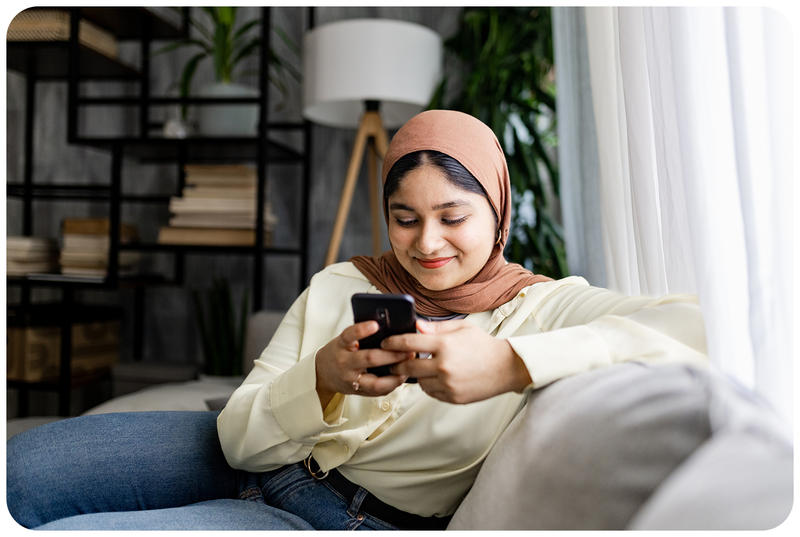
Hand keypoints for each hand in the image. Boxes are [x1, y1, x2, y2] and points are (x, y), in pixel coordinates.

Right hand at [315, 321, 413, 407]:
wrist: (323, 373)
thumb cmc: (340, 352)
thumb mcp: (345, 340)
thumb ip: (361, 336)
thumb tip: (389, 328)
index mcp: (341, 345)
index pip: (349, 335)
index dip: (361, 330)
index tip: (375, 324)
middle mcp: (345, 363)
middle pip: (369, 358)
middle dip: (392, 355)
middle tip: (408, 351)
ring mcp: (351, 379)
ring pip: (375, 382)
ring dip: (394, 376)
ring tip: (407, 369)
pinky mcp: (357, 391)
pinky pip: (377, 392)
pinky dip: (391, 385)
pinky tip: (400, 378)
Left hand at [382, 320, 531, 403]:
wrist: (506, 367)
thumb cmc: (484, 345)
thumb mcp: (462, 328)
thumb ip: (436, 328)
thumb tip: (416, 326)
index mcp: (444, 345)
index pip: (408, 343)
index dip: (392, 343)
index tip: (385, 343)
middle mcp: (443, 366)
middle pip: (408, 366)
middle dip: (398, 363)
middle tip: (394, 361)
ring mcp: (448, 384)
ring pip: (419, 382)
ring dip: (417, 375)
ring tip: (422, 368)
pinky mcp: (453, 397)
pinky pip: (432, 393)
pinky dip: (431, 386)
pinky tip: (437, 378)